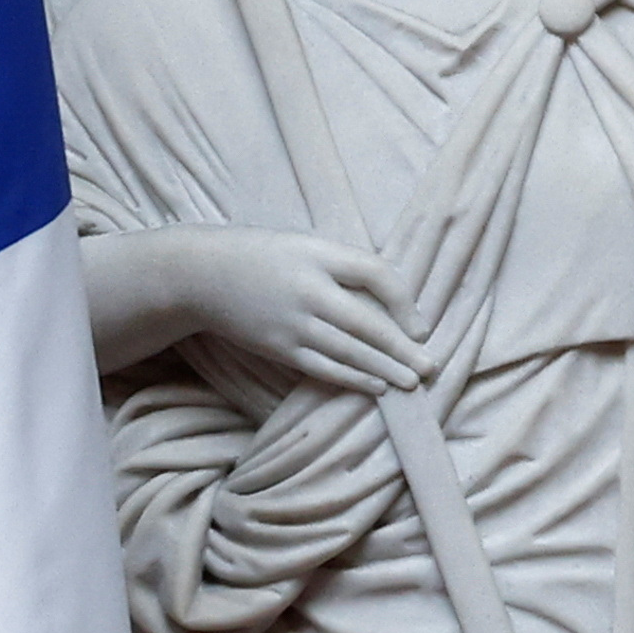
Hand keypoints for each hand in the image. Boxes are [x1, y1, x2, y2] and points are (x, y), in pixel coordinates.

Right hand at [141, 226, 422, 391]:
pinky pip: (322, 367)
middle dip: (402, 349)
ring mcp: (292, 322)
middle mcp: (307, 289)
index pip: (374, 273)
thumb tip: (393, 302)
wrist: (202, 274)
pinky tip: (376, 386)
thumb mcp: (305, 246)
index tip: (421, 326)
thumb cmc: (263, 257)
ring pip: (348, 351)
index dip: (403, 300)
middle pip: (366, 323)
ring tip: (413, 382)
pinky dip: (352, 378)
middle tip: (432, 367)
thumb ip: (344, 267)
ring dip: (384, 370)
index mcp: (317, 254)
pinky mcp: (277, 346)